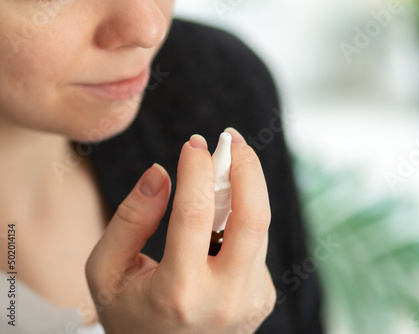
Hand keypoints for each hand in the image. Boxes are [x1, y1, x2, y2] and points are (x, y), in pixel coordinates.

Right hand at [85, 128, 275, 333]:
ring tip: (224, 169)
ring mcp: (250, 300)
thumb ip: (130, 219)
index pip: (195, 215)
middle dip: (247, 168)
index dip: (196, 170)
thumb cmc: (130, 316)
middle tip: (233, 140)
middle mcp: (224, 298)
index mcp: (178, 293)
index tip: (194, 144)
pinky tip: (219, 223)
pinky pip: (255, 245)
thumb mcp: (107, 272)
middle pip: (252, 218)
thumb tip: (161, 174)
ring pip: (257, 227)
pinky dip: (239, 222)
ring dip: (244, 189)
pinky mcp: (262, 297)